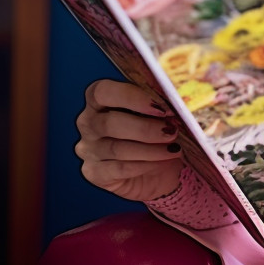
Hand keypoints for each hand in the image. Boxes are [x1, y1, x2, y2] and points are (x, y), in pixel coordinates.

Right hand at [74, 79, 183, 201]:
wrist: (155, 171)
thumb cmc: (155, 134)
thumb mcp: (157, 115)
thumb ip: (158, 105)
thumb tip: (176, 102)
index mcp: (99, 100)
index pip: (103, 91)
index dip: (132, 97)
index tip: (161, 107)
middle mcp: (88, 122)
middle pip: (109, 123)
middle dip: (146, 128)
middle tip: (172, 131)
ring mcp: (88, 149)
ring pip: (116, 148)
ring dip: (150, 149)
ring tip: (174, 148)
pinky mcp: (94, 173)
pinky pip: (119, 168)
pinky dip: (145, 165)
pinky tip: (162, 162)